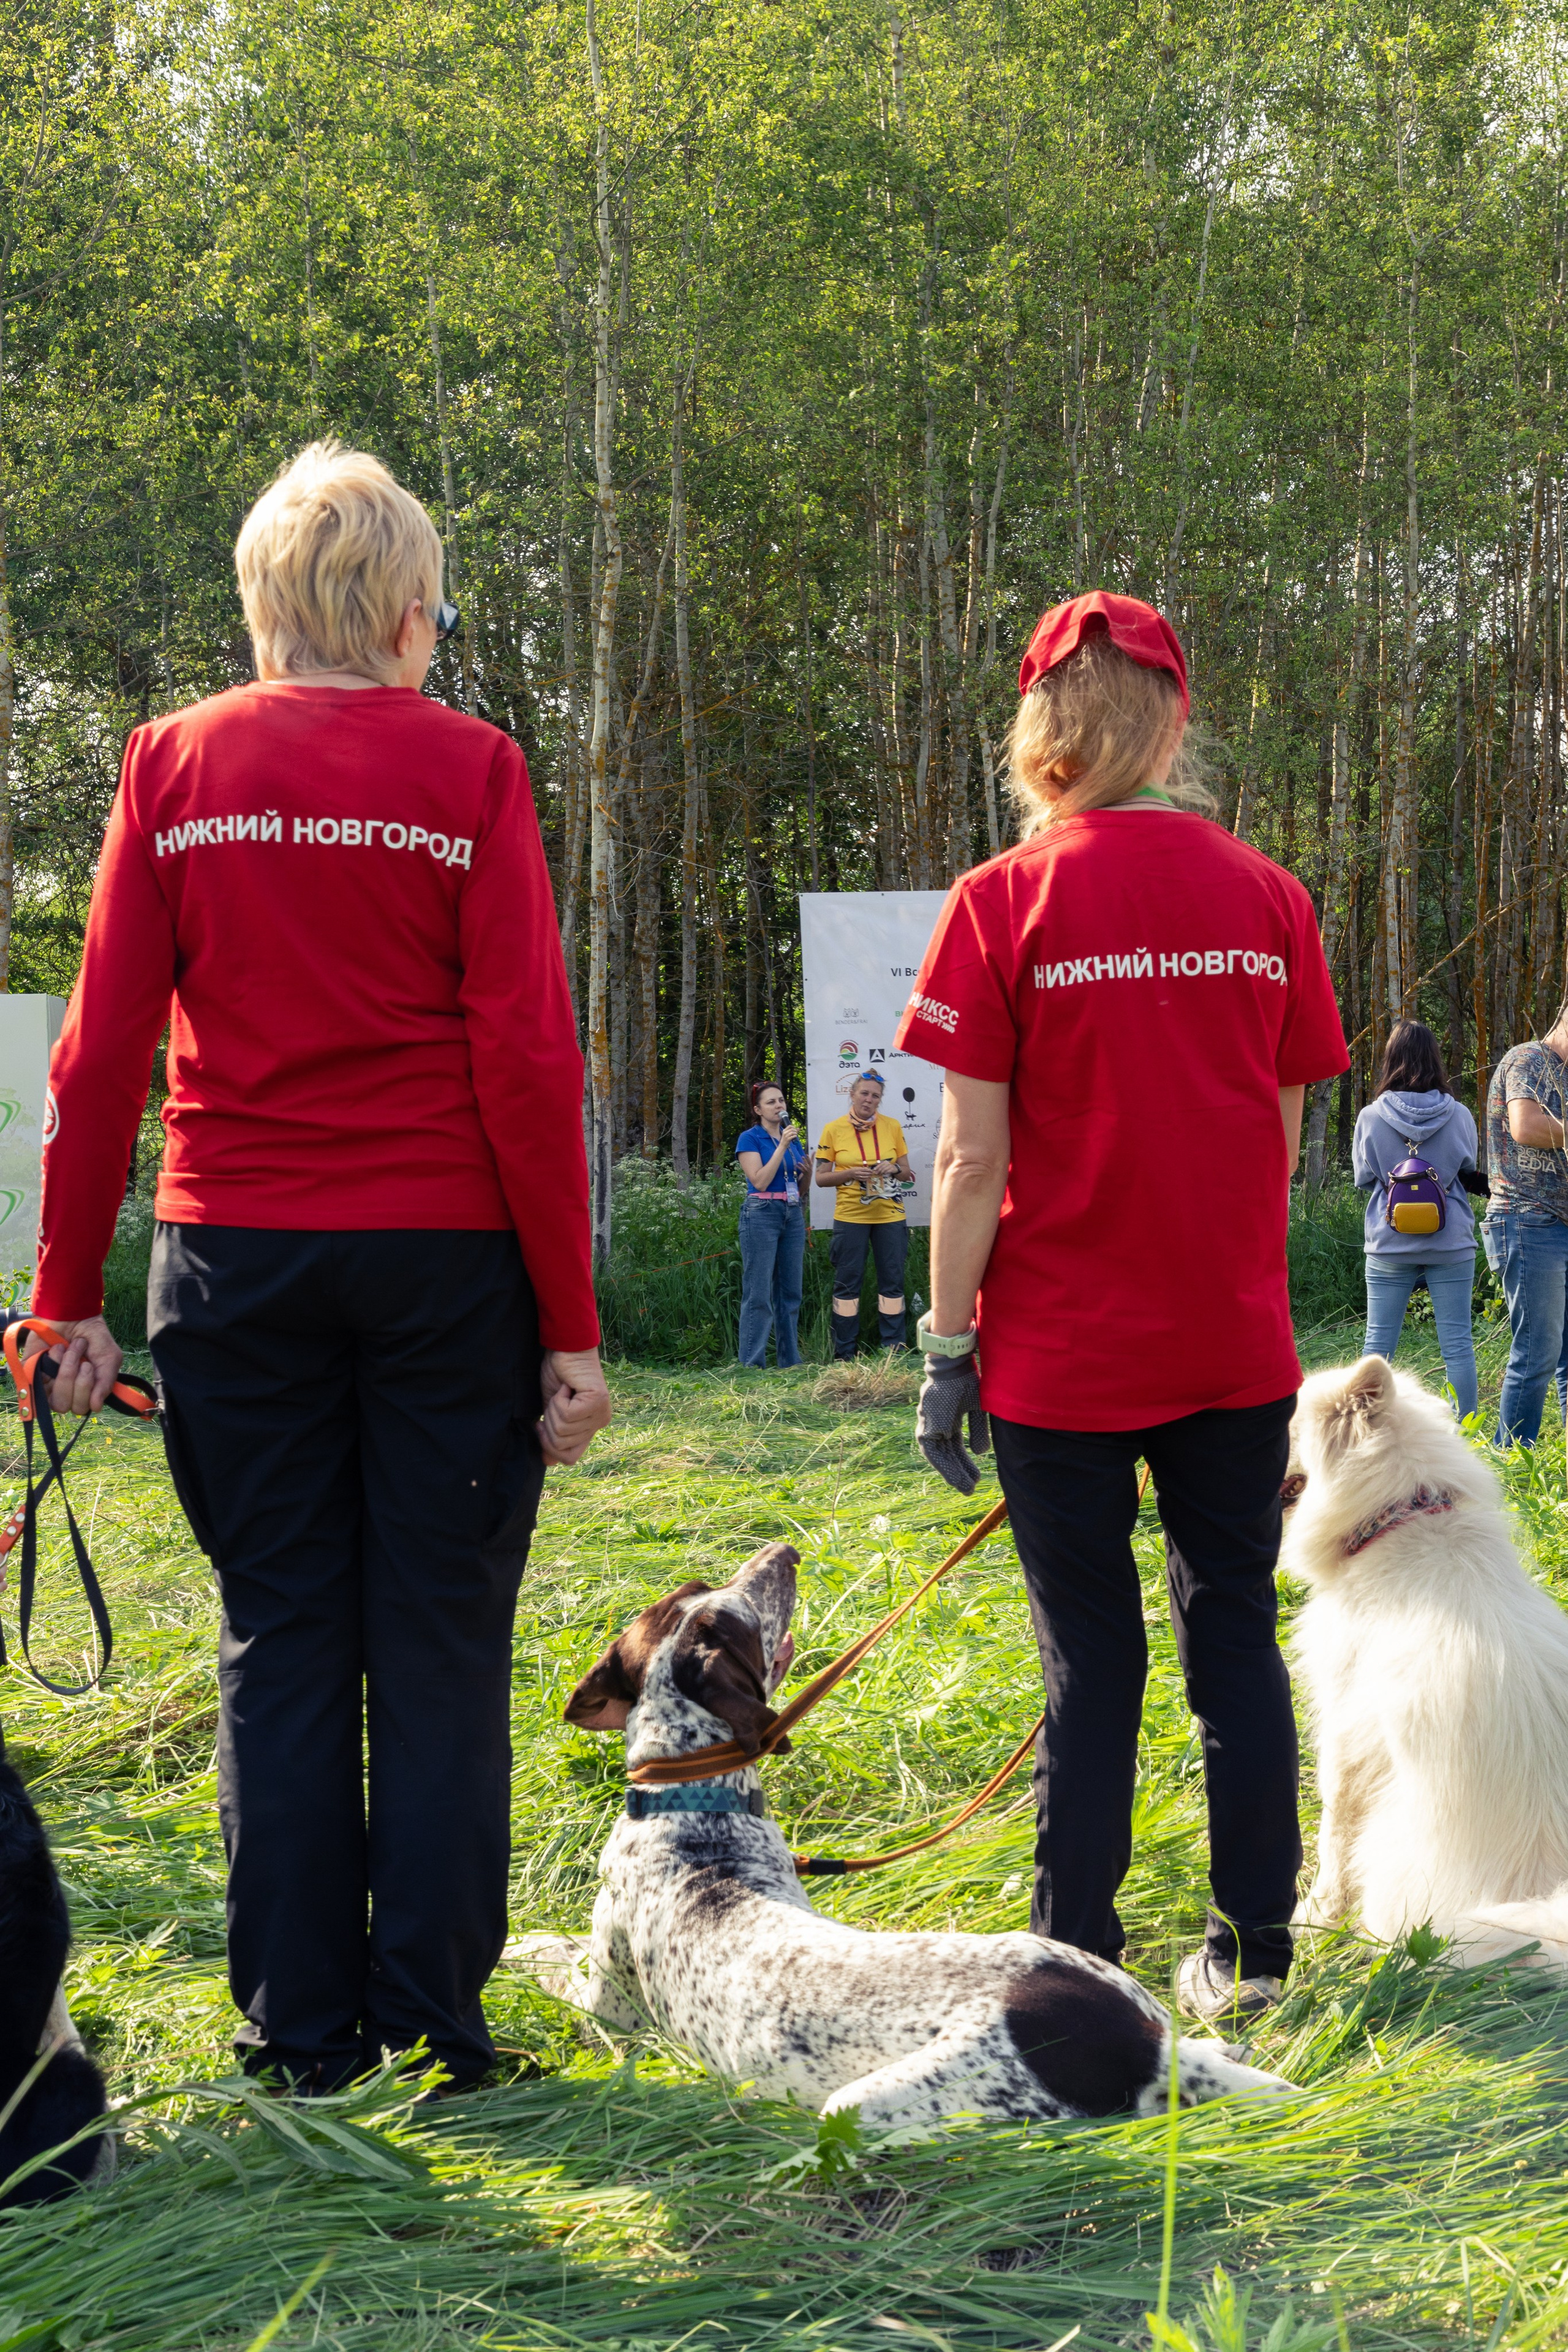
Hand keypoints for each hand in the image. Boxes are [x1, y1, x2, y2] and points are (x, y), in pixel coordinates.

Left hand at [21, 1316, 122, 1417]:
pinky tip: (55, 1349)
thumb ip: (107, 1382)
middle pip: (68, 1406)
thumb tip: (96, 1407)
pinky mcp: (33, 1373)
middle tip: (80, 1357)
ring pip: (54, 1398)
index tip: (90, 1366)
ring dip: (65, 1371)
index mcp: (86, 1391)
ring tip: (67, 1350)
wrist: (73, 1313)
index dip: (86, 1390)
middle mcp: (67, 1391)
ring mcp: (48, 1383)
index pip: (83, 1408)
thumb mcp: (109, 1358)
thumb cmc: (93, 1336)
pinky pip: (39, 1381)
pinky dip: (51, 1362)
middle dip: (76, 1378)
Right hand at [539, 1348, 611, 1467]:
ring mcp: (601, 1413)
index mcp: (589, 1428)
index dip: (550, 1446)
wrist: (564, 1349)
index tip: (542, 1423)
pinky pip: (567, 1415)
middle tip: (556, 1401)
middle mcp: (600, 1423)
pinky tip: (567, 1387)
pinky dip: (558, 1399)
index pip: (569, 1458)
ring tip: (563, 1391)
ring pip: (563, 1430)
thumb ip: (552, 1435)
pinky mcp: (597, 1400)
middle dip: (548, 1424)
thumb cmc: (557, 1375)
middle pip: (562, 1446)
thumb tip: (547, 1461)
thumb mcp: (550, 1411)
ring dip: (553, 1408)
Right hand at [780, 1122, 798, 1143]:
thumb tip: (798, 1128)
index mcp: (784, 1130)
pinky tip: (795, 1136)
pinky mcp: (787, 1139)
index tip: (795, 1129)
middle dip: (795, 1130)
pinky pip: (792, 1136)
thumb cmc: (786, 1139)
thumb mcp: (788, 1134)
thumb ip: (793, 1131)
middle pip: (792, 1129)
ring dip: (795, 1133)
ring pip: (792, 1132)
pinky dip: (795, 1136)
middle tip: (796, 1132)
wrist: (782, 1145)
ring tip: (796, 1134)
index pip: (789, 1126)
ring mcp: (786, 1136)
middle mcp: (784, 1132)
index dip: (793, 1127)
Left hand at [873, 1157, 895, 1174]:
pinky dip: (885, 1173)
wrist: (895, 1168)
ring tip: (880, 1174)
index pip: (880, 1164)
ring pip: (884, 1169)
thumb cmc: (888, 1167)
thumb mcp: (884, 1165)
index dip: (877, 1167)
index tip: (874, 1169)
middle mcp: (887, 1163)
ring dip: (881, 1172)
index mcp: (885, 1161)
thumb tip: (874, 1169)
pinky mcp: (892, 1169)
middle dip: (878, 1171)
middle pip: (882, 1167)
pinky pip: (887, 1171)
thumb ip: (879, 1167)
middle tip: (876, 1173)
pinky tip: (884, 1174)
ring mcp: (890, 1166)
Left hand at [915, 1351, 989, 1494]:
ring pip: (940, 1457)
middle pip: (948, 1454)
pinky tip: (954, 1477)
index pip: (955, 1447)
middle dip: (960, 1472)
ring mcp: (929, 1425)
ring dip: (953, 1473)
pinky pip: (933, 1452)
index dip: (964, 1463)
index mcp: (949, 1419)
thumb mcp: (978, 1408)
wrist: (952, 1365)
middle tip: (970, 1489)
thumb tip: (980, 1453)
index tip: (974, 1478)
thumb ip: (978, 1430)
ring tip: (966, 1487)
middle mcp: (937, 1424)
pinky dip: (943, 1465)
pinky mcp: (926, 1426)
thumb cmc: (966, 1380)